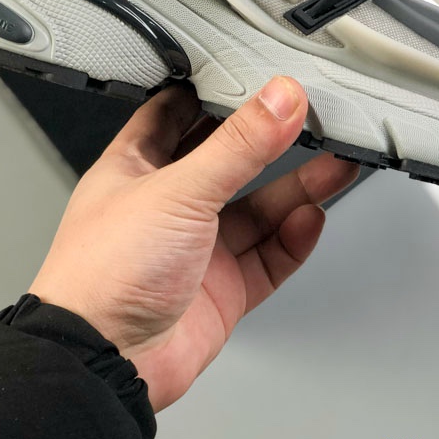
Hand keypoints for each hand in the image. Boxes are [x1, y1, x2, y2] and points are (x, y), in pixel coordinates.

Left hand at [30, 76, 357, 410]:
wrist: (104, 365)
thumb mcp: (179, 189)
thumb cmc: (102, 274)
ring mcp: (197, 249)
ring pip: (259, 209)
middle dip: (271, 142)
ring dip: (297, 188)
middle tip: (312, 120)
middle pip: (231, 162)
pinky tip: (310, 218)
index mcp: (137, 167)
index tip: (251, 74)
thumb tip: (279, 100)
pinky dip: (294, 239)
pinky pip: (269, 257)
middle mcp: (167, 205)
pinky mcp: (222, 290)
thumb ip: (238, 145)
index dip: (213, 92)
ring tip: (335, 164)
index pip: (176, 114)